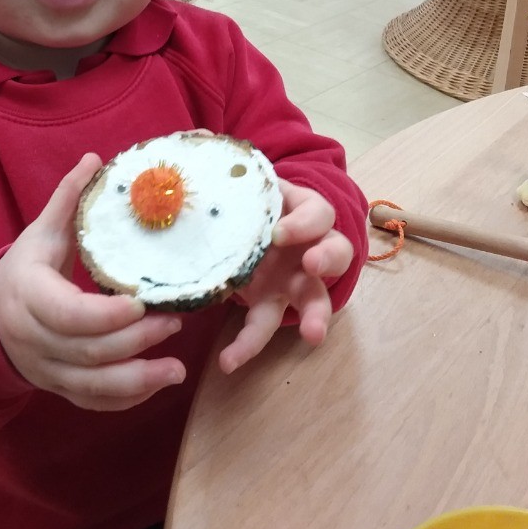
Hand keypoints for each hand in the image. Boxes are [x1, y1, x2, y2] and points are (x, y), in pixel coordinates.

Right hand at [0, 153, 185, 410]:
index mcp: (28, 297)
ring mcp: (47, 371)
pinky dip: (127, 398)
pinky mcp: (61, 389)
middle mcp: (34, 340)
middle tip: (175, 320)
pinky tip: (159, 382)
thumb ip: (67, 199)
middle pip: (87, 351)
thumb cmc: (24, 269)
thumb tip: (94, 158)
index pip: (66, 314)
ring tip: (177, 369)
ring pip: (92, 386)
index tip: (143, 301)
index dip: (105, 313)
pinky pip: (94, 402)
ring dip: (138, 380)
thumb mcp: (40, 233)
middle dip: (134, 340)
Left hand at [218, 181, 353, 373]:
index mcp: (303, 211)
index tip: (279, 232)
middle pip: (335, 255)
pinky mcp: (271, 302)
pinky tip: (229, 360)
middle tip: (313, 266)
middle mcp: (307, 245)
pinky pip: (266, 325)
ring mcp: (294, 278)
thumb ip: (231, 182)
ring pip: (315, 299)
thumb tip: (192, 168)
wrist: (239, 218)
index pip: (317, 214)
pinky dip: (249, 344)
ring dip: (316, 317)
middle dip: (327, 262)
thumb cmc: (248, 197)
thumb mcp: (245, 185)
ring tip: (313, 335)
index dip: (302, 223)